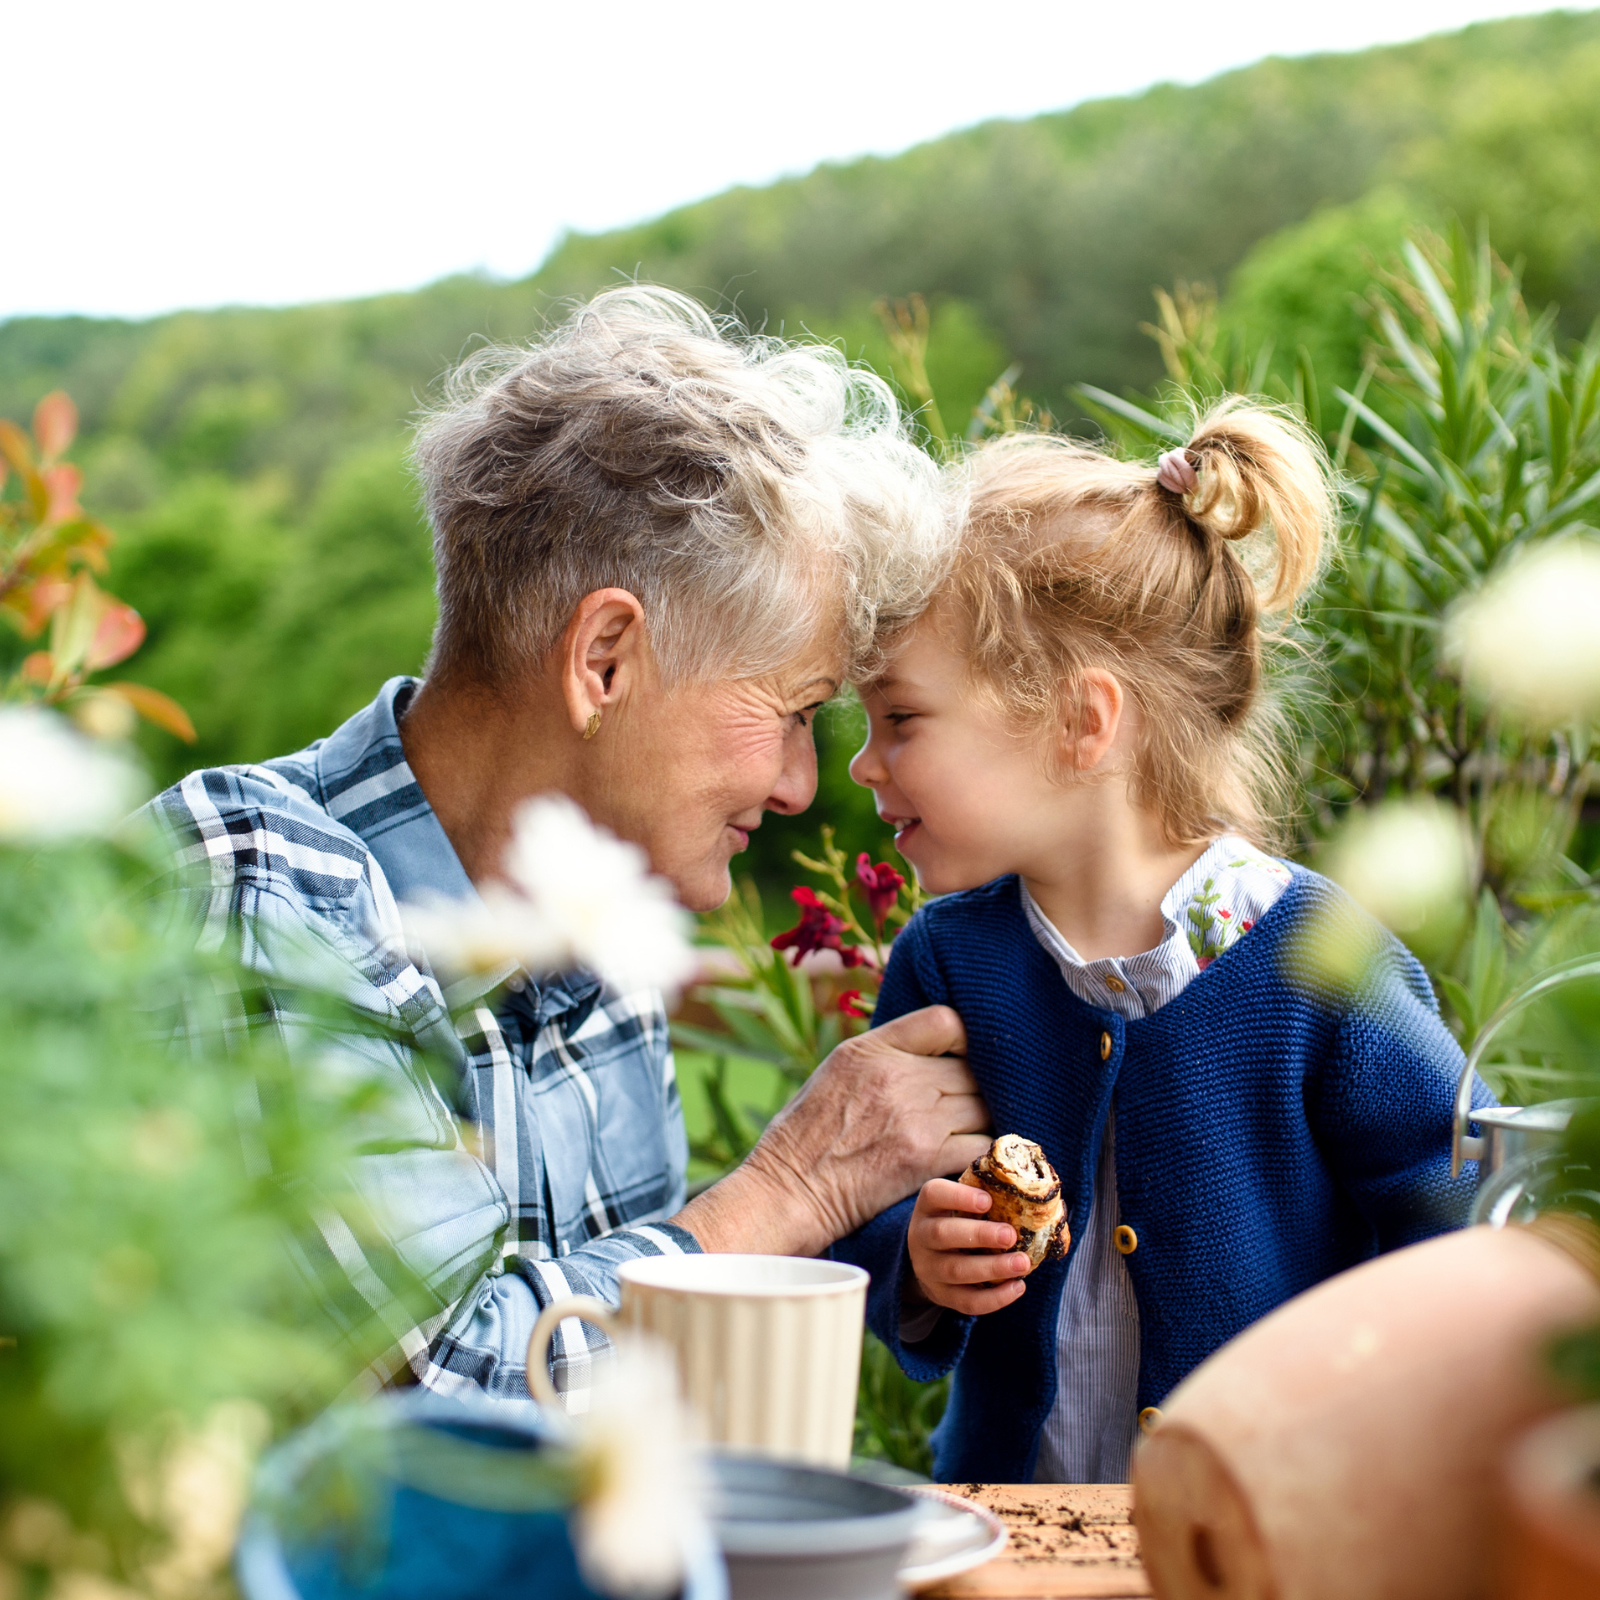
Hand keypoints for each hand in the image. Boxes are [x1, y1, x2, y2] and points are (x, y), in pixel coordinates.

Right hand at [675, 1005, 990, 1256]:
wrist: (789, 1191)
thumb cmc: (806, 1134)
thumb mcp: (836, 1071)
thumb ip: (881, 1054)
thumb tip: (927, 1049)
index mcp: (871, 1049)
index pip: (944, 1021)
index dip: (964, 1039)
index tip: (961, 1058)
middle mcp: (897, 1076)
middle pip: (970, 1069)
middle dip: (974, 1087)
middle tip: (968, 1105)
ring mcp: (915, 1117)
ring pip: (982, 1106)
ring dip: (981, 1120)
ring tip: (969, 1132)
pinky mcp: (926, 1158)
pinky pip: (980, 1144)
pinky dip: (981, 1151)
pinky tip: (968, 1157)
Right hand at [907, 1178, 1029, 1314]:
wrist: (930, 1258)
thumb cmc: (959, 1220)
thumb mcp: (962, 1202)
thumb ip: (989, 1190)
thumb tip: (1034, 1179)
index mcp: (928, 1206)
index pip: (934, 1194)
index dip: (959, 1197)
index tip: (988, 1200)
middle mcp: (921, 1236)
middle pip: (942, 1234)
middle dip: (979, 1235)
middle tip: (1011, 1235)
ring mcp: (929, 1269)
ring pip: (956, 1271)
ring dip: (992, 1268)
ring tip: (1023, 1263)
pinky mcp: (942, 1295)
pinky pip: (966, 1301)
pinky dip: (994, 1298)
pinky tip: (1018, 1286)